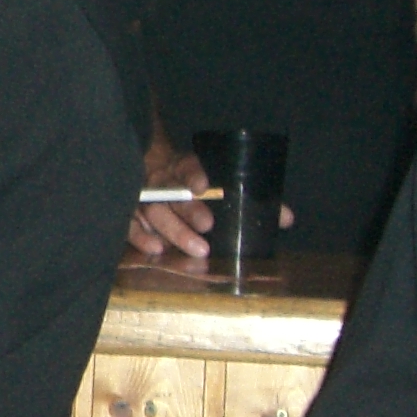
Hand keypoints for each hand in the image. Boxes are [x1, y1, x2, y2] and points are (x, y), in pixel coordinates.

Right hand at [123, 146, 292, 261]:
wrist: (154, 169)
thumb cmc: (198, 183)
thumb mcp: (222, 182)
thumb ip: (254, 200)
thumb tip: (287, 219)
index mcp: (184, 167)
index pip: (187, 167)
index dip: (193, 175)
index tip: (204, 185)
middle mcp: (162, 180)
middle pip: (172, 194)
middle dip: (188, 210)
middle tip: (207, 227)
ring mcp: (143, 197)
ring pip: (153, 211)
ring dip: (171, 230)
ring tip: (193, 248)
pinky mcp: (130, 211)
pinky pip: (129, 223)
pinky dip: (139, 236)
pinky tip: (155, 249)